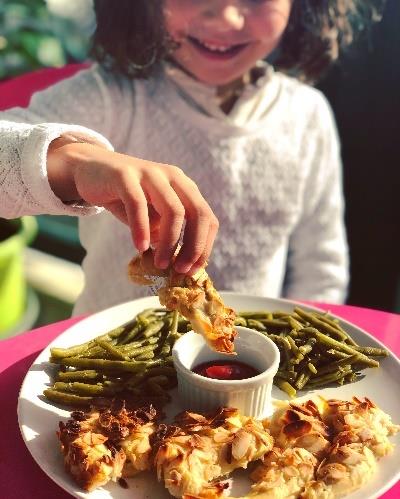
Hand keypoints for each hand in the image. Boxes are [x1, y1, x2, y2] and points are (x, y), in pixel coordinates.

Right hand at [47, 141, 218, 273]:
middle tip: (180, 270)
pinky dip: (141, 229)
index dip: (204, 246)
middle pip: (197, 213)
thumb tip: (179, 266)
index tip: (192, 270)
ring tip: (159, 264)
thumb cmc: (126, 199)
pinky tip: (140, 247)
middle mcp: (173, 177)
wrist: (90, 170)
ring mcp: (151, 173)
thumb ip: (166, 235)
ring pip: (173, 210)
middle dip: (194, 246)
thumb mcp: (151, 219)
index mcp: (185, 187)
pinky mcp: (125, 175)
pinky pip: (138, 204)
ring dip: (170, 242)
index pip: (207, 218)